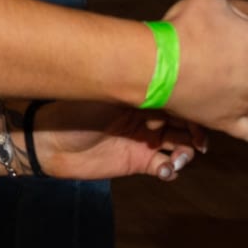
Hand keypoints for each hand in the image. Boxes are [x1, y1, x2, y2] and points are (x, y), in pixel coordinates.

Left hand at [31, 102, 204, 181]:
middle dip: (196, 131)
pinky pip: (165, 167)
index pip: (179, 97)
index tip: (198, 114)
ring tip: (178, 159)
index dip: (193, 106)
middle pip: (186, 122)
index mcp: (144, 94)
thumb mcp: (107, 93)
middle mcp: (149, 115)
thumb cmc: (74, 109)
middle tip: (196, 141)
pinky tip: (164, 170)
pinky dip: (170, 170)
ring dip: (186, 153)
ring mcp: (145, 140)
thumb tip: (168, 76)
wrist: (49, 141)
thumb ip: (137, 88)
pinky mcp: (138, 162)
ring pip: (181, 145)